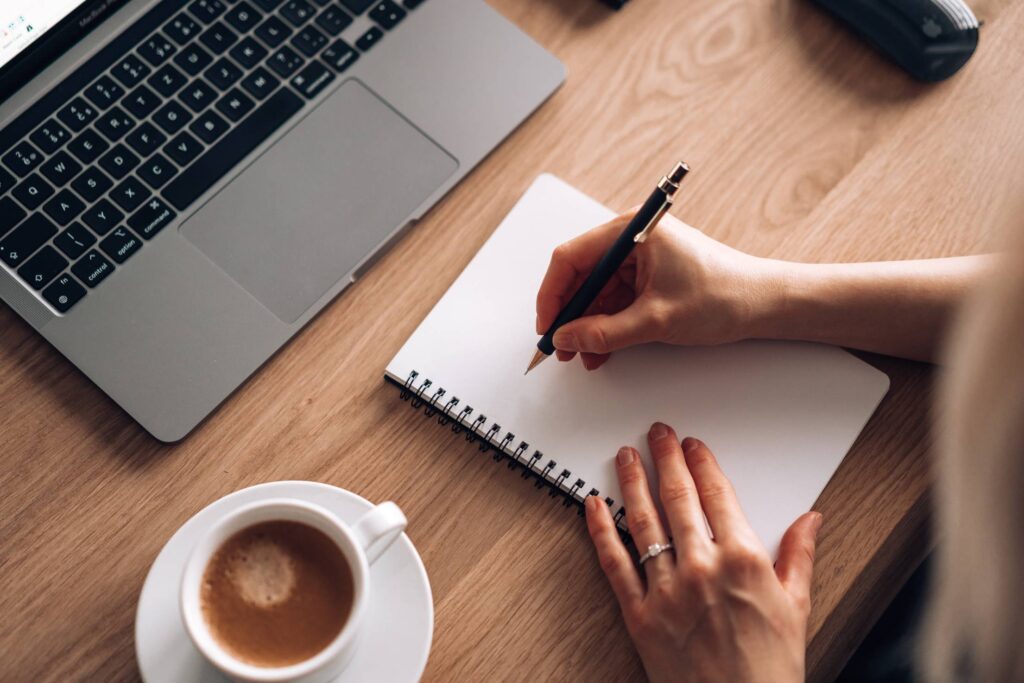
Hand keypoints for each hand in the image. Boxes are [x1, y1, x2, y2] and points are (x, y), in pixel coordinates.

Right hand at [536, 213, 775, 369]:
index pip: (571, 258)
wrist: (765, 304)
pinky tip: (602, 349)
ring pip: (597, 292)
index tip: (547, 327)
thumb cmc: (723, 297)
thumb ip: (604, 332)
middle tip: (562, 347)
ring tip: (585, 356)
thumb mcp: (656, 321)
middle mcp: (633, 239)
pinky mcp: (649, 277)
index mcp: (633, 232)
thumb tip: (566, 339)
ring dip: (588, 325)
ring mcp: (640, 258)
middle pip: (581, 276)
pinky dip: (607, 325)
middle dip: (570, 315)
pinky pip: (615, 300)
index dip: (552, 295)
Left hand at [584, 423, 821, 682]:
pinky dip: (600, 529)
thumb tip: (811, 519)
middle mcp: (701, 567)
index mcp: (743, 559)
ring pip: (643, 521)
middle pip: (678, 497)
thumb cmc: (770, 669)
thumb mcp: (797, 607)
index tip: (694, 445)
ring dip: (633, 481)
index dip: (703, 462)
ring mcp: (666, 590)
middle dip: (667, 458)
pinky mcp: (639, 614)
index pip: (717, 494)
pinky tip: (593, 503)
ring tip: (627, 454)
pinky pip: (614, 563)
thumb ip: (799, 556)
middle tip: (658, 433)